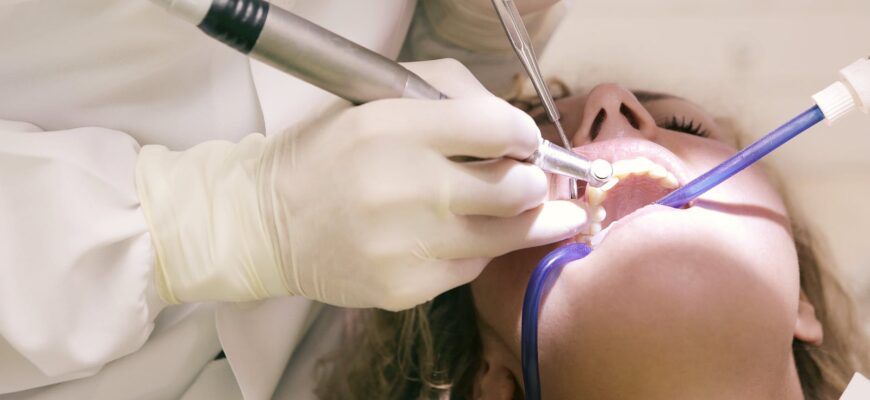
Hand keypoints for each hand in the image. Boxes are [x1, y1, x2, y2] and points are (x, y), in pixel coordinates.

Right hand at [136, 59, 586, 309]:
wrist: (266, 223)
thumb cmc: (326, 153)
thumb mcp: (376, 100)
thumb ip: (448, 95)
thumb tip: (512, 127)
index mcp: (392, 128)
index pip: (497, 127)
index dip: (524, 136)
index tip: (524, 143)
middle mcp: (402, 187)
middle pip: (513, 189)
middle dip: (533, 183)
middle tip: (529, 181)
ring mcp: (404, 244)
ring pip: (504, 235)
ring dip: (527, 220)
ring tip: (532, 211)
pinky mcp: (403, 288)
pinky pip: (472, 266)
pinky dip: (478, 248)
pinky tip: (465, 235)